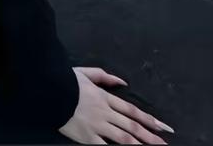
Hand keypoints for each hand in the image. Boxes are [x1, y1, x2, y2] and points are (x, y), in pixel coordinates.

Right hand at [59, 67, 173, 143]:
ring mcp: (97, 125)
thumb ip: (104, 76)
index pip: (131, 110)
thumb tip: (122, 82)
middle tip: (165, 143)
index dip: (149, 119)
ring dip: (140, 145)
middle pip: (132, 125)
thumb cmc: (65, 80)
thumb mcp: (84, 73)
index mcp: (104, 97)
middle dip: (150, 136)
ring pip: (124, 138)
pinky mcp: (87, 136)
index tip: (163, 127)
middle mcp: (104, 112)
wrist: (47, 88)